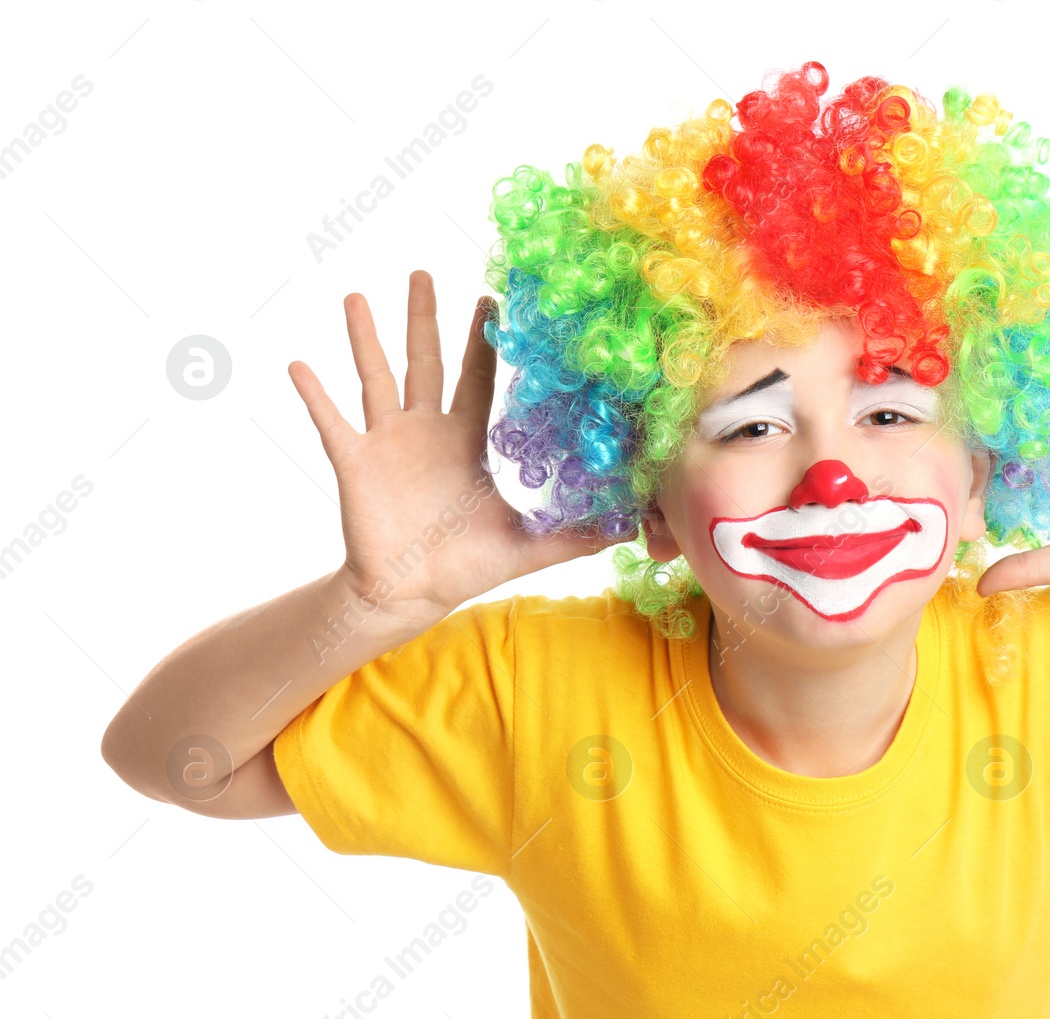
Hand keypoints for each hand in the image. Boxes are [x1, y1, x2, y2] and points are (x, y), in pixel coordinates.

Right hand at [287, 270, 624, 626]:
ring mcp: (386, 443)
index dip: (483, 341)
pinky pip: (331, 422)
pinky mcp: (355, 463)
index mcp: (465, 441)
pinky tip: (299, 363)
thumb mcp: (526, 546)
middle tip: (423, 272)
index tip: (490, 297)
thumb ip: (574, 536)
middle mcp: (425, 431)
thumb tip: (629, 530)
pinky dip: (315, 395)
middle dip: (425, 317)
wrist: (410, 595)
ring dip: (365, 338)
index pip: (477, 378)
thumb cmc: (465, 566)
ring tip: (356, 296)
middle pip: (425, 361)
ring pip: (376, 378)